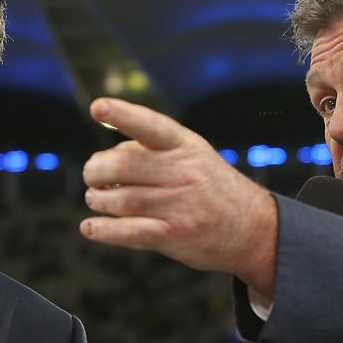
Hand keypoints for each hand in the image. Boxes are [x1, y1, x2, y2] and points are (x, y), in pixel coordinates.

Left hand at [81, 97, 279, 295]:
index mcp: (186, 146)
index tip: (97, 107)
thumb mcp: (194, 156)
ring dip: (98, 199)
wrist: (253, 229)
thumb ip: (153, 152)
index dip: (122, 115)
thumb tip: (103, 160)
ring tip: (96, 199)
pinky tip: (89, 227)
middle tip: (91, 176)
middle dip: (96, 170)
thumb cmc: (212, 188)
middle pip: (122, 165)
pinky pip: (128, 231)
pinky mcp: (174, 235)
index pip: (151, 125)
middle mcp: (184, 172)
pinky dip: (103, 230)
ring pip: (120, 199)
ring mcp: (179, 205)